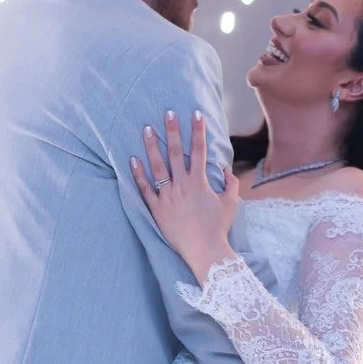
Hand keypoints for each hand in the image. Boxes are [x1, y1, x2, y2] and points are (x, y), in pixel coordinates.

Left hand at [132, 109, 238, 283]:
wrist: (204, 250)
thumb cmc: (218, 228)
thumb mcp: (230, 204)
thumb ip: (230, 184)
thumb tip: (225, 169)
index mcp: (199, 182)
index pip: (199, 150)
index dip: (198, 130)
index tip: (196, 114)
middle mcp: (181, 185)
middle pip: (175, 152)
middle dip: (172, 131)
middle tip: (168, 113)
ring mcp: (167, 197)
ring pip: (157, 166)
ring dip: (151, 146)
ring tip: (146, 129)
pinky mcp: (156, 209)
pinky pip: (145, 189)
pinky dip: (138, 174)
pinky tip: (132, 160)